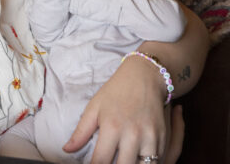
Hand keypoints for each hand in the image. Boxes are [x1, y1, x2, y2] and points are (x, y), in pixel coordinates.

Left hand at [63, 56, 181, 163]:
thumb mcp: (95, 107)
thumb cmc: (116, 91)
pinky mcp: (162, 137)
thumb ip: (81, 131)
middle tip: (109, 162)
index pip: (101, 161)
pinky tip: (135, 159)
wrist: (145, 75)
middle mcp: (132, 134)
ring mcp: (150, 136)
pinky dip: (147, 163)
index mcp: (112, 126)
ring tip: (122, 161)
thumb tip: (66, 150)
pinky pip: (156, 160)